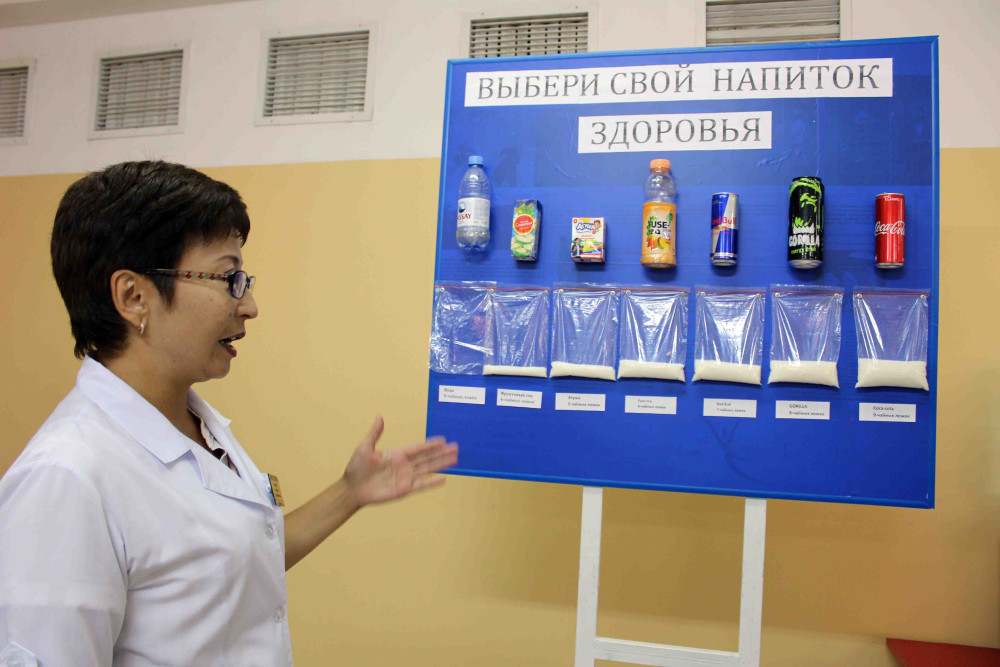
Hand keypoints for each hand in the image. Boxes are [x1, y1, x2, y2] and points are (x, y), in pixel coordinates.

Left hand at [342, 416, 458, 509]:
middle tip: (456, 447)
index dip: (430, 444)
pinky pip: (421, 486)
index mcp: (397, 454)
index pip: (418, 448)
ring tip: (455, 459)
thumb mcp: (365, 448)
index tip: (443, 440)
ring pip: (428, 470)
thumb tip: (380, 416)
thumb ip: (375, 434)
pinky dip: (432, 483)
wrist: (352, 489)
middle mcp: (404, 465)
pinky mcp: (403, 490)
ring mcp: (405, 478)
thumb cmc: (356, 468)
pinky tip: (443, 479)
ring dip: (441, 464)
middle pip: (427, 458)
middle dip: (442, 453)